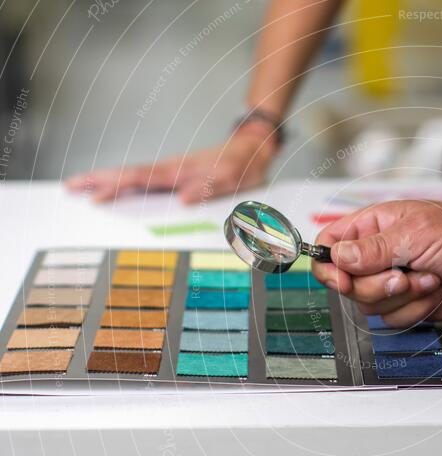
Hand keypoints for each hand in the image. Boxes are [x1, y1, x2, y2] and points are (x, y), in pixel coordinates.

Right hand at [64, 132, 276, 203]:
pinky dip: (125, 185)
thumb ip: (209, 188)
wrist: (253, 149)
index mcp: (178, 171)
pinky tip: (115, 190)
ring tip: (80, 187)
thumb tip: (183, 199)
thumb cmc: (242, 165)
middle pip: (128, 175)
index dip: (116, 187)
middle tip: (69, 187)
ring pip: (132, 177)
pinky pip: (144, 181)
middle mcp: (170, 170)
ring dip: (106, 181)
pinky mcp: (175, 176)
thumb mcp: (231, 178)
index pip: (140, 178)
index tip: (94, 195)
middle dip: (98, 180)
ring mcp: (171, 172)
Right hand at [312, 200, 441, 326]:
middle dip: (377, 287)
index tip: (343, 281)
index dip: (328, 267)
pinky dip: (417, 309)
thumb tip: (336, 257)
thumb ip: (373, 249)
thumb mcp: (415, 234)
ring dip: (404, 297)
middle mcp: (377, 255)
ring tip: (430, 277)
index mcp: (372, 226)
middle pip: (346, 285)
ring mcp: (391, 281)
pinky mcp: (407, 303)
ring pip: (370, 306)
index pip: (328, 245)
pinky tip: (436, 291)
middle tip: (404, 275)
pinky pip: (394, 320)